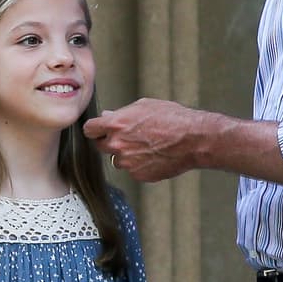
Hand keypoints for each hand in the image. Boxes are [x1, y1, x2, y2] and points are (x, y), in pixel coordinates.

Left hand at [83, 98, 207, 181]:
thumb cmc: (172, 119)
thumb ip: (121, 113)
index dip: (95, 129)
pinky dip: (139, 165)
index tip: (99, 130)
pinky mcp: (139, 175)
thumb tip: (107, 116)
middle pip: (100, 146)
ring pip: (117, 160)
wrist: (193, 140)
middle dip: (110, 141)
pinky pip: (132, 170)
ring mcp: (127, 163)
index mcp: (116, 125)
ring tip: (146, 146)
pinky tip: (154, 156)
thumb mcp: (144, 106)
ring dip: (126, 155)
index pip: (89, 129)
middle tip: (128, 137)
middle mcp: (118, 145)